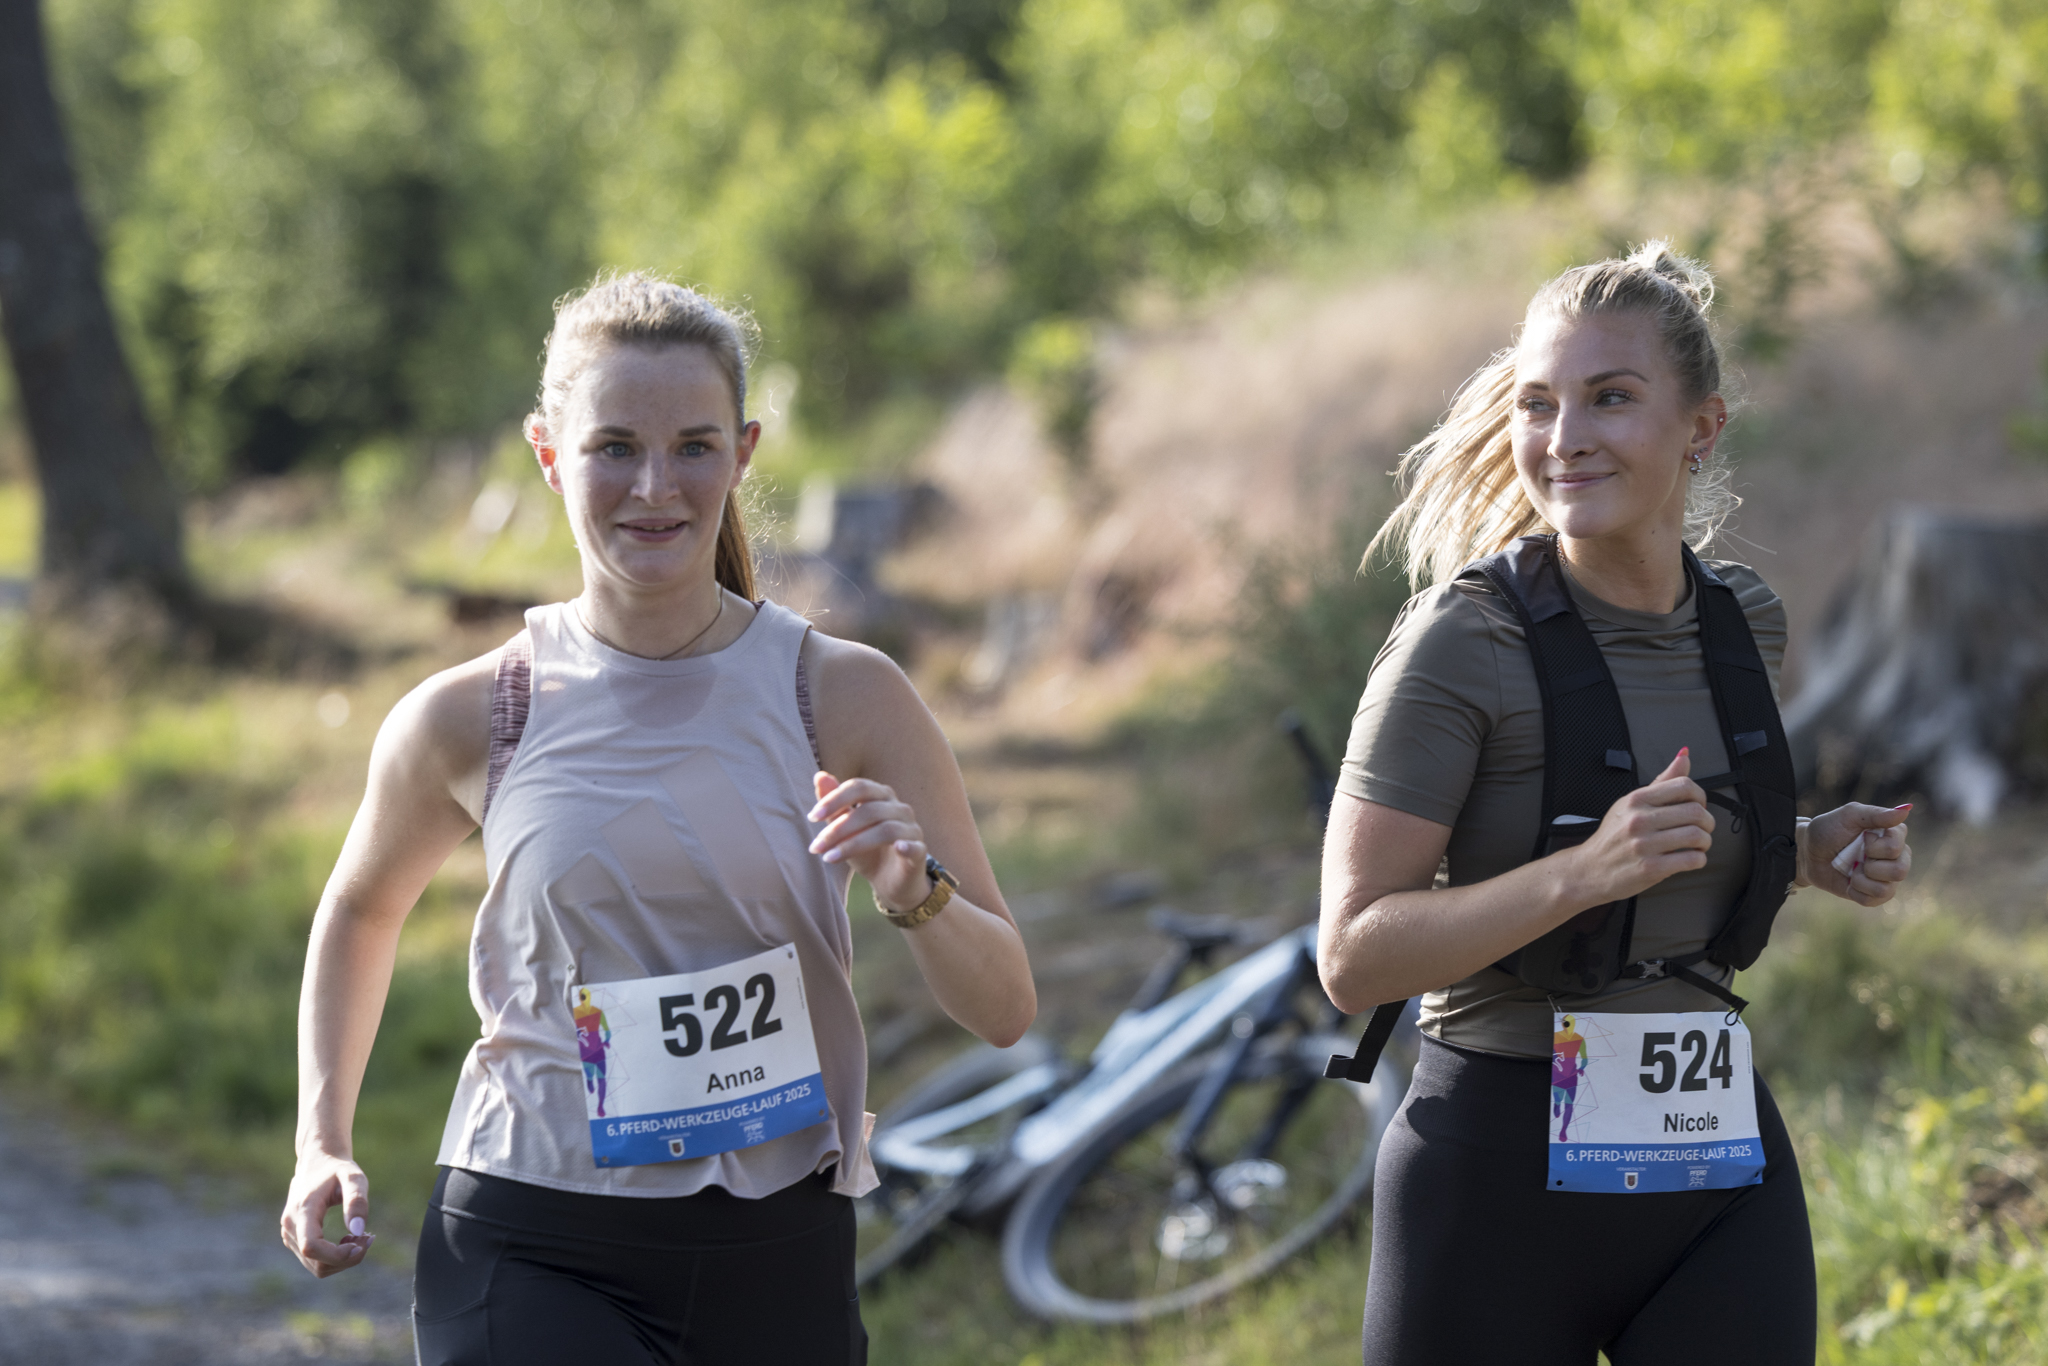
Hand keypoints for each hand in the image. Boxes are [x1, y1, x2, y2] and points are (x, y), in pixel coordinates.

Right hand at [281, 1150, 374, 1277]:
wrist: (316, 1163)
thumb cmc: (337, 1169)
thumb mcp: (353, 1177)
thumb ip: (356, 1201)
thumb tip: (358, 1231)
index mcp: (303, 1210)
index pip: (311, 1246)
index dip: (337, 1254)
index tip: (361, 1244)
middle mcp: (290, 1226)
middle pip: (317, 1263)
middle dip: (347, 1258)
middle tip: (369, 1238)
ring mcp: (289, 1235)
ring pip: (317, 1267)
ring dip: (343, 1259)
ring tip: (361, 1237)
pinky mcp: (293, 1240)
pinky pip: (315, 1262)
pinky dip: (335, 1257)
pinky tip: (349, 1239)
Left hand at [807, 772, 930, 911]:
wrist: (888, 881)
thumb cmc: (866, 850)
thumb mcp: (845, 829)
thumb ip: (834, 805)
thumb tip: (819, 776)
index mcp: (881, 796)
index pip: (859, 787)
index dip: (835, 799)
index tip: (813, 816)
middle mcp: (899, 808)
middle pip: (870, 809)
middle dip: (839, 827)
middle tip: (816, 846)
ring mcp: (912, 829)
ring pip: (885, 830)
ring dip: (853, 844)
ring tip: (830, 858)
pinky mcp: (920, 852)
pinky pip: (914, 846)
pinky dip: (906, 846)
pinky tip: (897, 848)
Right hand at [1560, 748, 1714, 905]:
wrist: (1590, 869)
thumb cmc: (1614, 836)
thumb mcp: (1631, 804)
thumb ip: (1661, 782)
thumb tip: (1684, 755)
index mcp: (1636, 800)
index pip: (1684, 786)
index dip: (1700, 796)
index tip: (1697, 806)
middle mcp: (1639, 820)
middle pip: (1695, 811)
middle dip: (1707, 821)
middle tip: (1703, 828)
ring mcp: (1644, 845)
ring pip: (1697, 836)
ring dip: (1705, 841)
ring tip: (1699, 845)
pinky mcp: (1650, 868)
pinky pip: (1691, 860)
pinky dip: (1699, 859)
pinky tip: (1691, 858)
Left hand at [1801, 803, 1911, 906]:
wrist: (1806, 854)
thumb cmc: (1827, 831)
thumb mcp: (1847, 816)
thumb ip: (1875, 814)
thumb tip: (1906, 810)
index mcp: (1894, 835)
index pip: (1896, 847)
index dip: (1874, 846)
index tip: (1862, 837)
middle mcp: (1897, 856)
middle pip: (1900, 871)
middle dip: (1870, 866)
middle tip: (1856, 856)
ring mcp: (1887, 876)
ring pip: (1887, 889)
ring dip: (1861, 880)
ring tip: (1851, 869)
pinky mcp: (1875, 894)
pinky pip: (1875, 901)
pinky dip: (1856, 892)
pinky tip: (1849, 882)